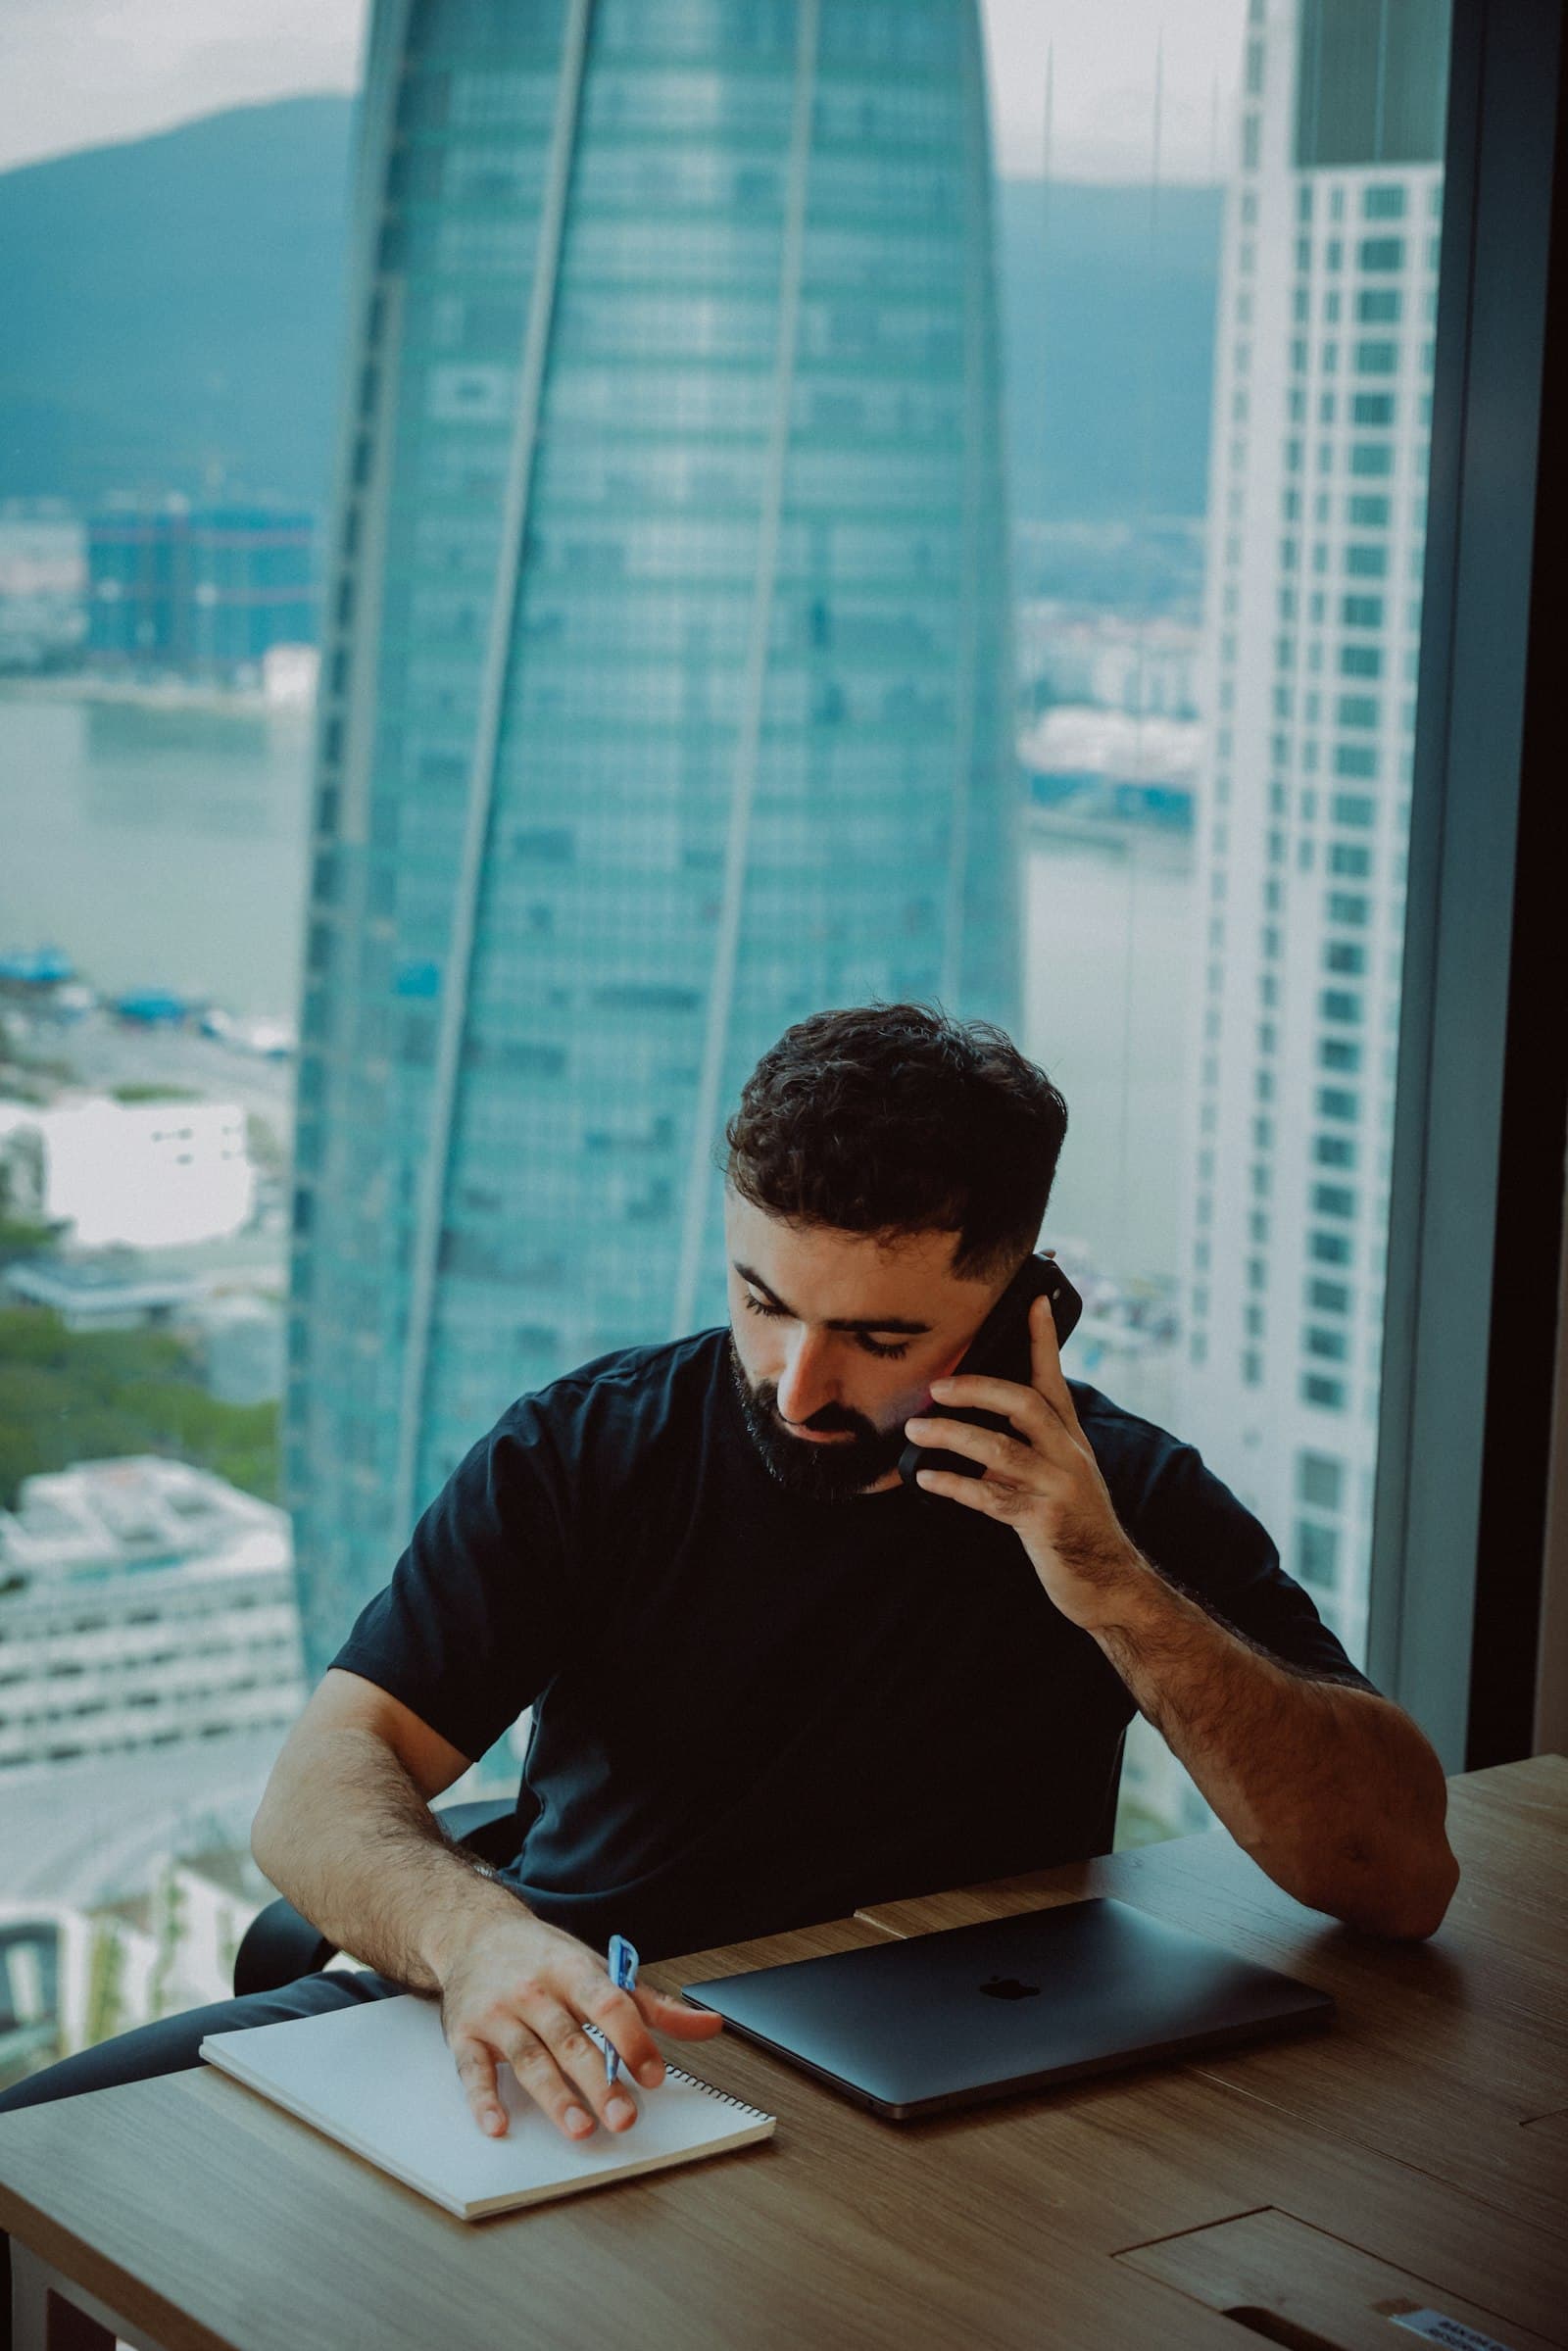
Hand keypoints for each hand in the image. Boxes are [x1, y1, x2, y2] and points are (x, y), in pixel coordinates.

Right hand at [437, 1912, 723, 2141]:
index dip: (632, 2039)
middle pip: (570, 2039)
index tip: (653, 2075)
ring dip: (554, 2096)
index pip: (607, 2003)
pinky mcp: (466, 2034)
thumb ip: (653, 2005)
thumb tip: (709, 2026)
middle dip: (598, 2080)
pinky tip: (498, 2123)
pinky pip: (474, 2069)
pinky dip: (484, 2099)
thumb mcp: (599, 1970)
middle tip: (623, 2117)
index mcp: (573, 1970)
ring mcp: (498, 2012)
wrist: (476, 1932)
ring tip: (579, 2127)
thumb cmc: (546, 1958)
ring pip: (529, 2058)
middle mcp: (535, 1990)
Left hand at [903, 1291, 1143, 1630]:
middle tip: (936, 1386)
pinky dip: (953, 1484)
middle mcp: (1067, 1453)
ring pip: (1000, 1449)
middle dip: (977, 1389)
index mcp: (1070, 1436)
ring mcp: (1057, 1486)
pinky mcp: (1043, 1520)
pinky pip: (989, 1496)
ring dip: (952, 1436)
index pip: (1054, 1377)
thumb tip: (973, 1419)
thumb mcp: (1058, 1472)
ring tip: (916, 1431)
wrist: (1107, 1579)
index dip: (1042, 1338)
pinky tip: (926, 1478)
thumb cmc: (1071, 1521)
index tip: (1034, 1299)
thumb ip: (1027, 1443)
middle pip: (1024, 1403)